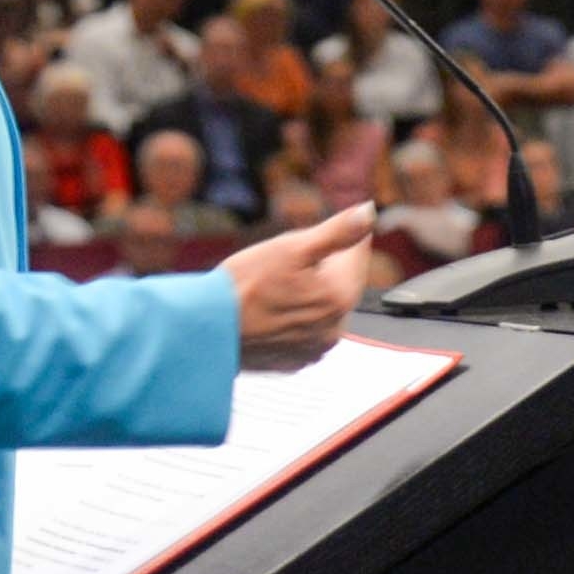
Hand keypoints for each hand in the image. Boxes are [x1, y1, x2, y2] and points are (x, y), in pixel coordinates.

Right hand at [221, 208, 376, 361]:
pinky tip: (268, 307)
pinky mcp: (292, 361)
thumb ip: (337, 231)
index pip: (356, 255)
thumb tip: (369, 212)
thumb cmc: (243, 287)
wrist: (204, 332)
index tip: (326, 228)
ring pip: (321, 306)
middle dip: (320, 266)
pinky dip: (293, 315)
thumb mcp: (291, 247)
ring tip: (272, 285)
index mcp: (340, 298)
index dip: (340, 235)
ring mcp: (313, 349)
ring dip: (307, 291)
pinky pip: (303, 329)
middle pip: (339, 282)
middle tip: (285, 260)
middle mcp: (334, 330)